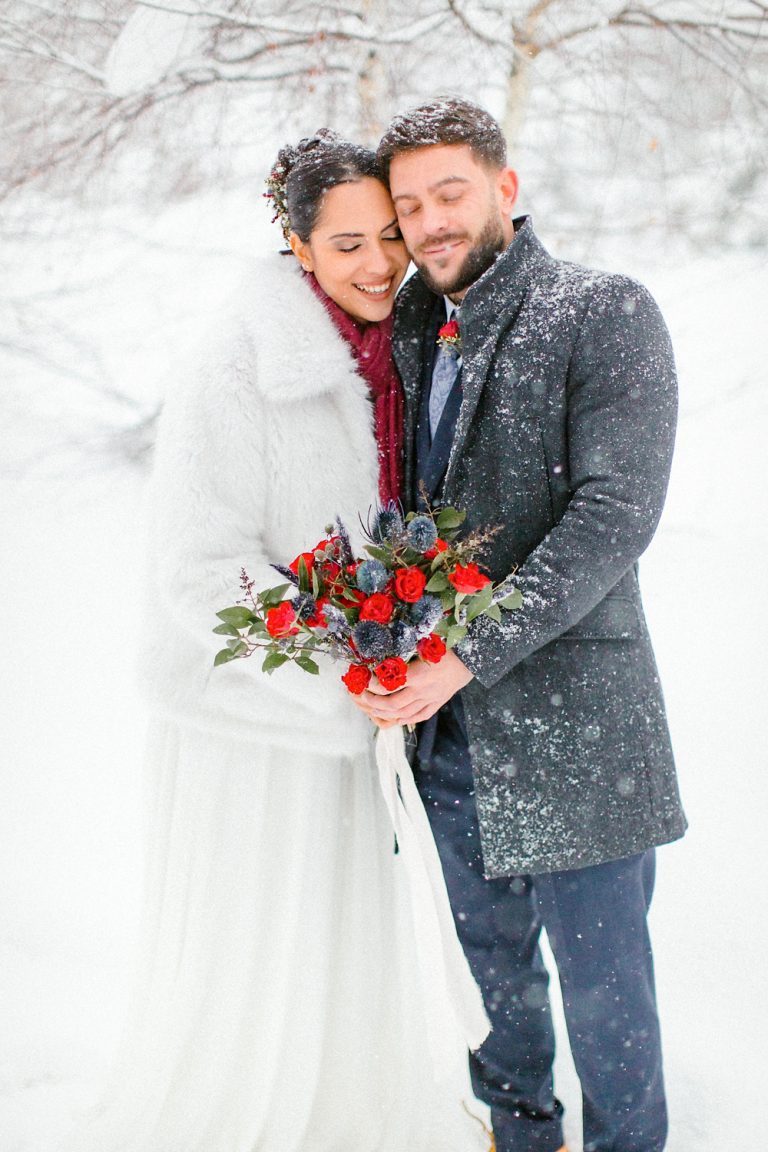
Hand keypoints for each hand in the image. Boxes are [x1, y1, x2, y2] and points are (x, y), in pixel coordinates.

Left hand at [350, 650, 473, 727]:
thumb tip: (381, 641)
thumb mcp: (425, 642)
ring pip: (403, 714)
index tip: (363, 678)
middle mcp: (424, 691)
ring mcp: (430, 700)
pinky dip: (402, 719)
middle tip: (362, 695)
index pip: (390, 685)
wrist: (471, 658)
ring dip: (383, 712)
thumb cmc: (446, 646)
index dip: (373, 684)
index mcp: (420, 674)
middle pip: (393, 705)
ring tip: (371, 706)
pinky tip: (392, 716)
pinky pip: (417, 717)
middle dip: (373, 702)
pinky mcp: (436, 704)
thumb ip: (404, 646)